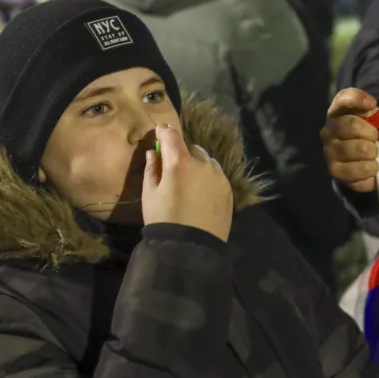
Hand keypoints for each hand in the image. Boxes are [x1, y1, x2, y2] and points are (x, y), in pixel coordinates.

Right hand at [142, 124, 233, 240]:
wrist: (191, 246)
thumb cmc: (164, 219)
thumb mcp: (150, 194)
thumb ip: (152, 169)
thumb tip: (154, 152)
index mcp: (180, 163)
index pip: (172, 136)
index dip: (165, 131)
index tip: (160, 131)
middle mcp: (203, 165)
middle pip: (191, 149)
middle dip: (181, 153)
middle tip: (172, 166)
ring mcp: (219, 177)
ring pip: (207, 161)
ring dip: (197, 164)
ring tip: (188, 181)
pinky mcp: (228, 190)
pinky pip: (216, 175)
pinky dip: (208, 177)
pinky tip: (200, 192)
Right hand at [321, 88, 378, 192]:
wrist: (359, 162)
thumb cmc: (365, 134)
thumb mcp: (367, 115)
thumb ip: (365, 103)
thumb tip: (370, 104)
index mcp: (335, 114)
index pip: (344, 99)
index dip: (359, 99)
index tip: (372, 105)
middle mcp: (327, 132)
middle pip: (354, 126)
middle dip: (372, 134)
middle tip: (374, 140)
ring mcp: (328, 152)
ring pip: (360, 148)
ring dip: (373, 153)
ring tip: (372, 155)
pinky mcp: (335, 172)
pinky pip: (359, 169)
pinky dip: (370, 168)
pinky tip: (369, 166)